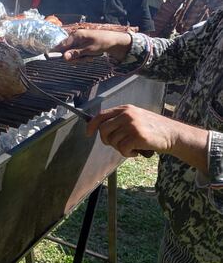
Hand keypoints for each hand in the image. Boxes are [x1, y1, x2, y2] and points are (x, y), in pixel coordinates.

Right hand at [54, 29, 131, 61]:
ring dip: (81, 58)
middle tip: (85, 59)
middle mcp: (75, 37)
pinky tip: (91, 55)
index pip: (61, 45)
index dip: (59, 53)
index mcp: (75, 35)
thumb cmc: (102, 42)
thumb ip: (76, 53)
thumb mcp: (89, 50)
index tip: (58, 59)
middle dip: (75, 57)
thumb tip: (64, 57)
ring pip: (73, 54)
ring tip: (90, 56)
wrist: (115, 41)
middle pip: (67, 51)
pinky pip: (79, 53)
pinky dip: (84, 56)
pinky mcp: (83, 45)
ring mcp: (79, 41)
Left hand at [87, 105, 206, 164]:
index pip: (100, 116)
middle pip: (103, 130)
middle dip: (106, 140)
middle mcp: (127, 114)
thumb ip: (119, 120)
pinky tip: (137, 151)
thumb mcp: (135, 117)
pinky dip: (128, 154)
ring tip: (133, 147)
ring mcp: (132, 124)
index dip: (91, 126)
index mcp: (125, 109)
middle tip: (117, 145)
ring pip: (113, 141)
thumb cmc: (153, 129)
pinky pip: (122, 149)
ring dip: (121, 148)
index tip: (88, 133)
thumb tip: (99, 128)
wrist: (173, 134)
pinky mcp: (137, 136)